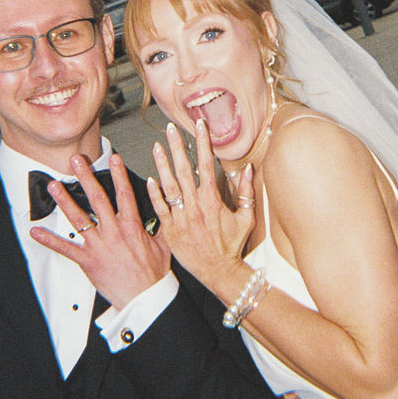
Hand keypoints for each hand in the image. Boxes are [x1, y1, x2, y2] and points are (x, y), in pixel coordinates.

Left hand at [29, 152, 170, 310]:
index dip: (118, 174)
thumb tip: (162, 210)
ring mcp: (99, 245)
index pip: (124, 194)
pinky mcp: (88, 261)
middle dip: (86, 177)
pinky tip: (36, 232)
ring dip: (65, 201)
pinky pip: (66, 249)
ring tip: (54, 186)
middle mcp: (113, 232)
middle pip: (97, 199)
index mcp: (131, 226)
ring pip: (79, 218)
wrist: (144, 297)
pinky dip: (50, 240)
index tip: (113, 159)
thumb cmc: (152, 275)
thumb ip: (159, 224)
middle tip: (76, 161)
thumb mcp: (163, 245)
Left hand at [148, 120, 254, 293]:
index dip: (202, 143)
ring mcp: (181, 217)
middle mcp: (195, 206)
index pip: (206, 164)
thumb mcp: (246, 218)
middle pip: (184, 170)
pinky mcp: (171, 230)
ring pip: (169, 186)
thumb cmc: (231, 247)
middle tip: (171, 129)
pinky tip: (150, 179)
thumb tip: (247, 169)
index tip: (199, 126)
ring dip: (162, 165)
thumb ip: (246, 192)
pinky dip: (154, 193)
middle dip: (177, 147)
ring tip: (156, 147)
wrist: (218, 271)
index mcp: (212, 200)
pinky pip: (160, 208)